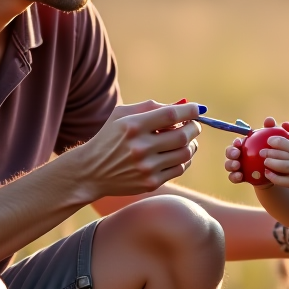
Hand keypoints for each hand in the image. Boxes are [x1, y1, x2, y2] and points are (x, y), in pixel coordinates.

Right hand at [74, 100, 201, 197]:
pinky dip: (184, 159)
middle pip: (183, 135)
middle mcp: (140, 147)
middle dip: (194, 127)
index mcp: (133, 126)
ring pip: (185, 153)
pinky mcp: (150, 183)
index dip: (190, 110)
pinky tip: (177, 154)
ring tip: (186, 140)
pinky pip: (180, 168)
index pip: (171, 114)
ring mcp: (146, 167)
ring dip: (191, 144)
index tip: (197, 109)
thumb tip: (184, 105)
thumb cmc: (109, 137)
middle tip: (193, 125)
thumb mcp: (122, 115)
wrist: (91, 171)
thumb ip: (151, 107)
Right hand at [224, 116, 277, 183]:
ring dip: (230, 164)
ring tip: (237, 165)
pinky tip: (240, 176)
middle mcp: (240, 155)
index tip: (239, 143)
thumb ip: (274, 130)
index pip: (238, 141)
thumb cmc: (278, 154)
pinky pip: (233, 177)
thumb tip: (269, 120)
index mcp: (246, 145)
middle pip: (230, 151)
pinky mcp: (240, 178)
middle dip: (230, 151)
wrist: (279, 173)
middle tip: (236, 154)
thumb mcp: (279, 141)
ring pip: (229, 164)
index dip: (236, 142)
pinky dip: (234, 176)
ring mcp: (239, 167)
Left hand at [260, 136, 288, 190]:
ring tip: (264, 161)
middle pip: (282, 155)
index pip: (285, 143)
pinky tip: (266, 172)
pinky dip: (272, 176)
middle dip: (269, 153)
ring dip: (270, 163)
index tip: (268, 140)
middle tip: (261, 152)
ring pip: (281, 167)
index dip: (274, 141)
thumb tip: (283, 124)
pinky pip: (281, 181)